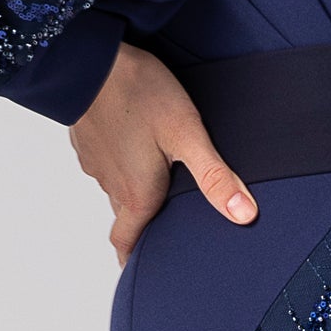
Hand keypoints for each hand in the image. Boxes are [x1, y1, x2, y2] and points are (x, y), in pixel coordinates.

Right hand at [69, 40, 253, 260]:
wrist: (87, 58)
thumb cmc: (139, 92)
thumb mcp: (186, 132)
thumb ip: (214, 175)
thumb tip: (244, 215)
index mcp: (137, 194)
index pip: (127, 243)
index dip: (132, 261)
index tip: (138, 273)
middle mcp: (111, 185)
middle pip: (126, 218)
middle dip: (142, 227)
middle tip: (162, 229)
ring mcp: (95, 162)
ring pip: (115, 188)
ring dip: (132, 192)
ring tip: (156, 182)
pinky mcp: (86, 140)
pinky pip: (105, 163)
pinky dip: (120, 164)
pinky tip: (135, 146)